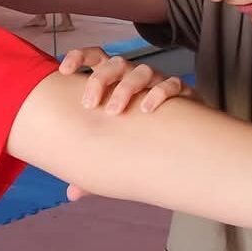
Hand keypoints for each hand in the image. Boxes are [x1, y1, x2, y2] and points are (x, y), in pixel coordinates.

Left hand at [58, 50, 192, 198]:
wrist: (188, 143)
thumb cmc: (144, 140)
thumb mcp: (117, 149)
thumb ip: (96, 166)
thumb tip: (72, 193)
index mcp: (116, 82)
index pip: (96, 57)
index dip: (79, 56)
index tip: (63, 71)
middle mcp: (135, 78)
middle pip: (115, 63)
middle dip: (100, 79)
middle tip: (90, 105)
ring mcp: (159, 84)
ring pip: (141, 71)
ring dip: (126, 88)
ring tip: (115, 112)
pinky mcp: (183, 94)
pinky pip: (172, 84)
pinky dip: (159, 92)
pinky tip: (148, 109)